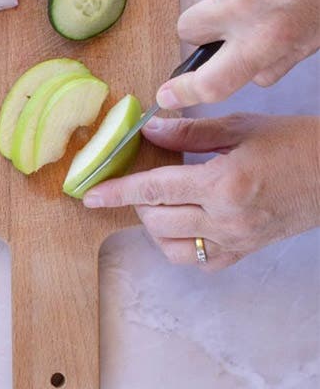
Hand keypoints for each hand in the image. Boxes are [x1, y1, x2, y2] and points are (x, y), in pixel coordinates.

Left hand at [82, 114, 319, 270]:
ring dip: (155, 226)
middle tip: (137, 183)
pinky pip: (200, 261)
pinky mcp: (246, 251)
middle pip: (156, 221)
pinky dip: (182, 246)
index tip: (89, 194)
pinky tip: (185, 224)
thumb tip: (149, 131)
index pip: (153, 190)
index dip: (116, 192)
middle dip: (136, 203)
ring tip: (159, 202)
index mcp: (223, 184)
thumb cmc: (299, 145)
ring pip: (172, 248)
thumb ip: (189, 133)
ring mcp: (236, 241)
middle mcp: (226, 219)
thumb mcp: (242, 127)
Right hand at [157, 0, 319, 108]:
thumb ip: (279, 60)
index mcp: (264, 39)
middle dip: (203, 26)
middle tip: (232, 16)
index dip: (184, 92)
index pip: (210, 81)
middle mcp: (239, 9)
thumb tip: (253, 72)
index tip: (167, 95)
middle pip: (188, 29)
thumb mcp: (316, 35)